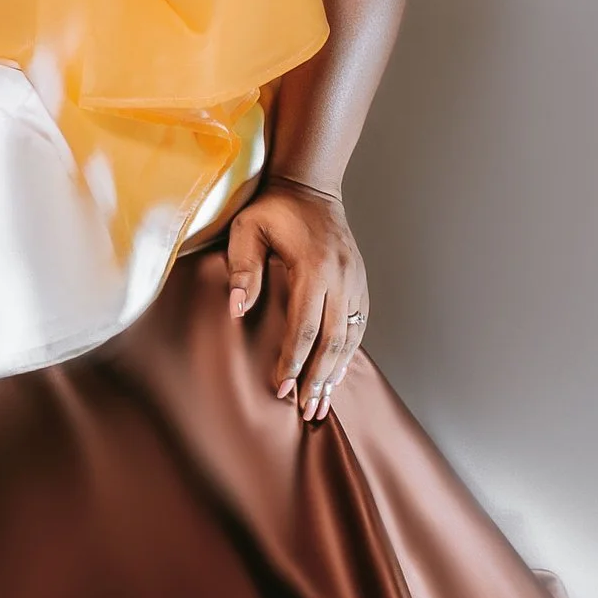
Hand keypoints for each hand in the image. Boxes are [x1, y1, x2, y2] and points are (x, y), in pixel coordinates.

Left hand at [225, 178, 368, 422]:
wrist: (311, 186)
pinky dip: (349, 354)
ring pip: (350, 337)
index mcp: (314, 267)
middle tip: (306, 410)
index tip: (281, 388)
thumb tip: (236, 310)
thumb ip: (242, 268)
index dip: (293, 360)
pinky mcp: (361, 282)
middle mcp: (342, 277)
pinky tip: (338, 374)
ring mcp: (356, 280)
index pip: (304, 326)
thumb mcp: (247, 229)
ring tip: (322, 404)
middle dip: (318, 379)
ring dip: (336, 373)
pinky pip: (358, 325)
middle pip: (333, 340)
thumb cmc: (273, 209)